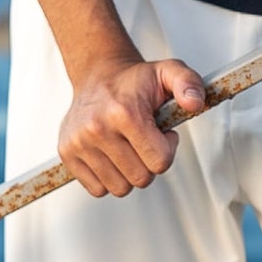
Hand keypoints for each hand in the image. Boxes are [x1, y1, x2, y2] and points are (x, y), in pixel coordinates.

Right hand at [58, 53, 206, 196]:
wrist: (98, 75)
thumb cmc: (135, 81)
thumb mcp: (169, 73)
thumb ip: (189, 84)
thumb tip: (195, 102)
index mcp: (124, 112)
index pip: (159, 162)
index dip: (167, 148)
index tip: (161, 133)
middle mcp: (97, 128)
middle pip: (140, 178)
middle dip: (148, 162)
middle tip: (144, 140)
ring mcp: (79, 143)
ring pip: (119, 188)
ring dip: (128, 172)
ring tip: (128, 147)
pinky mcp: (67, 153)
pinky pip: (97, 189)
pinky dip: (108, 178)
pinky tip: (111, 155)